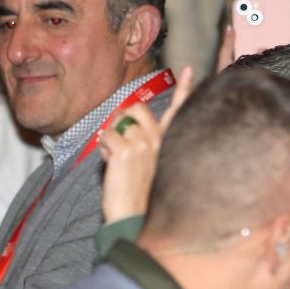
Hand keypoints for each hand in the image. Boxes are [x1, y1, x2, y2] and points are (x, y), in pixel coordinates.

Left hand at [98, 66, 194, 221]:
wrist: (134, 218)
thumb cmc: (141, 197)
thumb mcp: (153, 167)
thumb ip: (147, 146)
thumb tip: (126, 129)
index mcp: (169, 143)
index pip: (178, 111)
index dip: (184, 89)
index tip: (187, 71)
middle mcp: (159, 140)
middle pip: (137, 108)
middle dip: (122, 117)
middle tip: (118, 136)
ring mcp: (143, 143)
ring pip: (116, 124)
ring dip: (110, 139)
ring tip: (116, 161)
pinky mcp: (125, 150)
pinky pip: (105, 138)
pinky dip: (102, 150)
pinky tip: (111, 166)